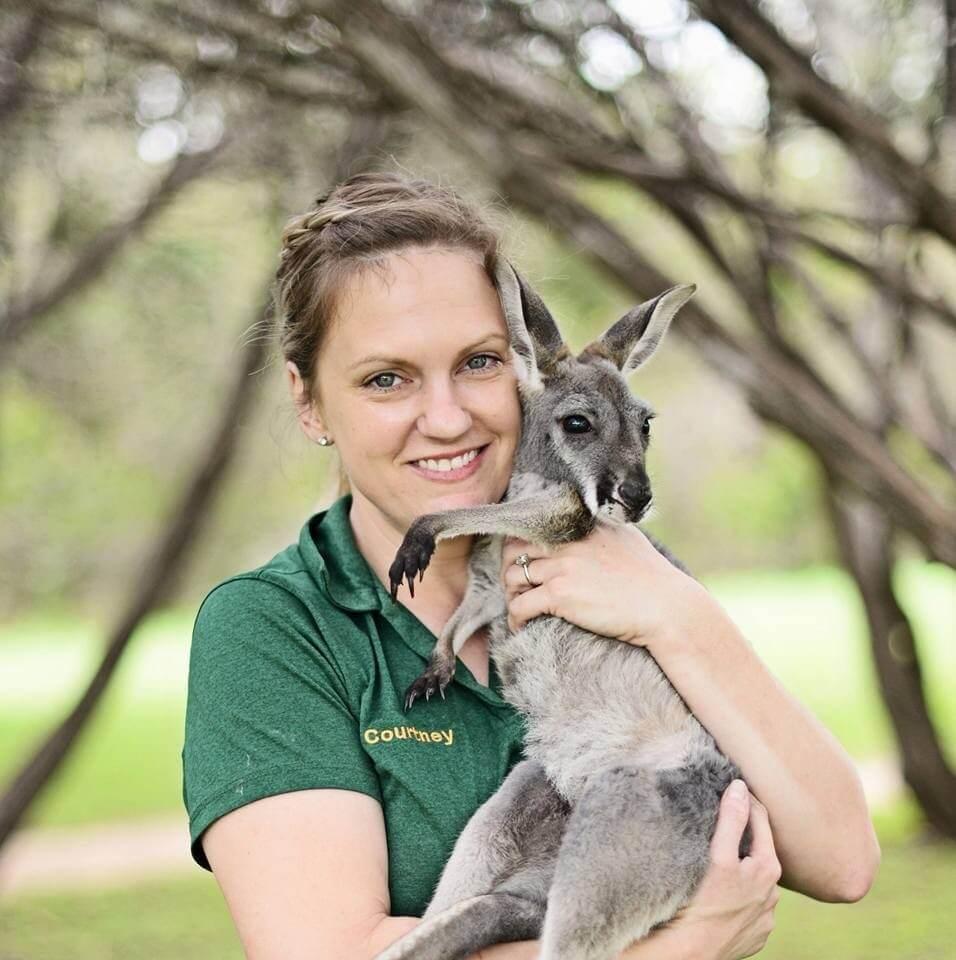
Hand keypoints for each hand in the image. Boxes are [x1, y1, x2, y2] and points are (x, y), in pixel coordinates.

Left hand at [500, 521, 706, 646]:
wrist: (667, 607)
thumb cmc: (653, 578)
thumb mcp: (626, 539)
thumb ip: (602, 530)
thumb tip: (593, 529)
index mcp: (581, 525)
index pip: (533, 527)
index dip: (521, 546)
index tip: (523, 563)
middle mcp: (567, 541)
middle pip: (514, 550)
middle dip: (510, 569)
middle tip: (517, 589)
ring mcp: (562, 566)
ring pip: (512, 577)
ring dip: (511, 596)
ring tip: (521, 609)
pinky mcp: (559, 594)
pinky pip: (520, 606)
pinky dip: (515, 619)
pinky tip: (521, 628)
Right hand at [623, 779, 780, 959]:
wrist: (691, 954)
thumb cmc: (703, 904)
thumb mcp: (718, 856)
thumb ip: (732, 820)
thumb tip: (740, 787)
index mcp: (769, 869)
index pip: (761, 820)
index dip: (746, 799)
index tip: (732, 785)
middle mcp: (774, 894)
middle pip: (759, 849)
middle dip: (743, 833)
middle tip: (722, 817)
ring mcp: (765, 917)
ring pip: (754, 879)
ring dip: (742, 865)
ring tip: (719, 856)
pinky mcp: (754, 934)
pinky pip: (749, 905)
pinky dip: (739, 892)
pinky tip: (721, 891)